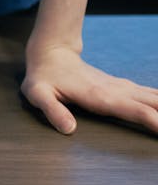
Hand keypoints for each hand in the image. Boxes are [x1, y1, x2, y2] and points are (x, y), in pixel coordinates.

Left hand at [22, 42, 157, 134]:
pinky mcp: (124, 88)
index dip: (154, 121)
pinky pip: (151, 95)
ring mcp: (123, 88)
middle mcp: (118, 91)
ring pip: (156, 98)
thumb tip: (69, 129)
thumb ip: (52, 111)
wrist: (51, 55)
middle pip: (154, 105)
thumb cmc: (43, 78)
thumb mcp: (37, 94)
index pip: (135, 111)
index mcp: (101, 97)